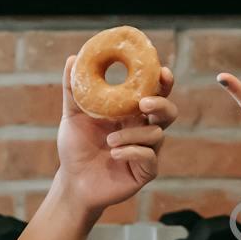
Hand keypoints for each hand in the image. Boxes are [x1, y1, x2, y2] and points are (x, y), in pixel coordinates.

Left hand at [54, 54, 177, 212]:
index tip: (161, 71)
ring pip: (156, 134)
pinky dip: (132, 151)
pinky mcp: (145, 171)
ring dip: (133, 134)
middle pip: (168, 112)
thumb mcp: (72, 115)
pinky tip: (114, 153)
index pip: (154, 93)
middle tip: (144, 103)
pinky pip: (149, 157)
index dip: (163, 82)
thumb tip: (72, 58)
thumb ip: (73, 88)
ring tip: (109, 139)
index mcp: (131, 112)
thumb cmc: (76, 147)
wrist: (72, 181)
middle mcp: (143, 129)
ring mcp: (146, 150)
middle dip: (161, 104)